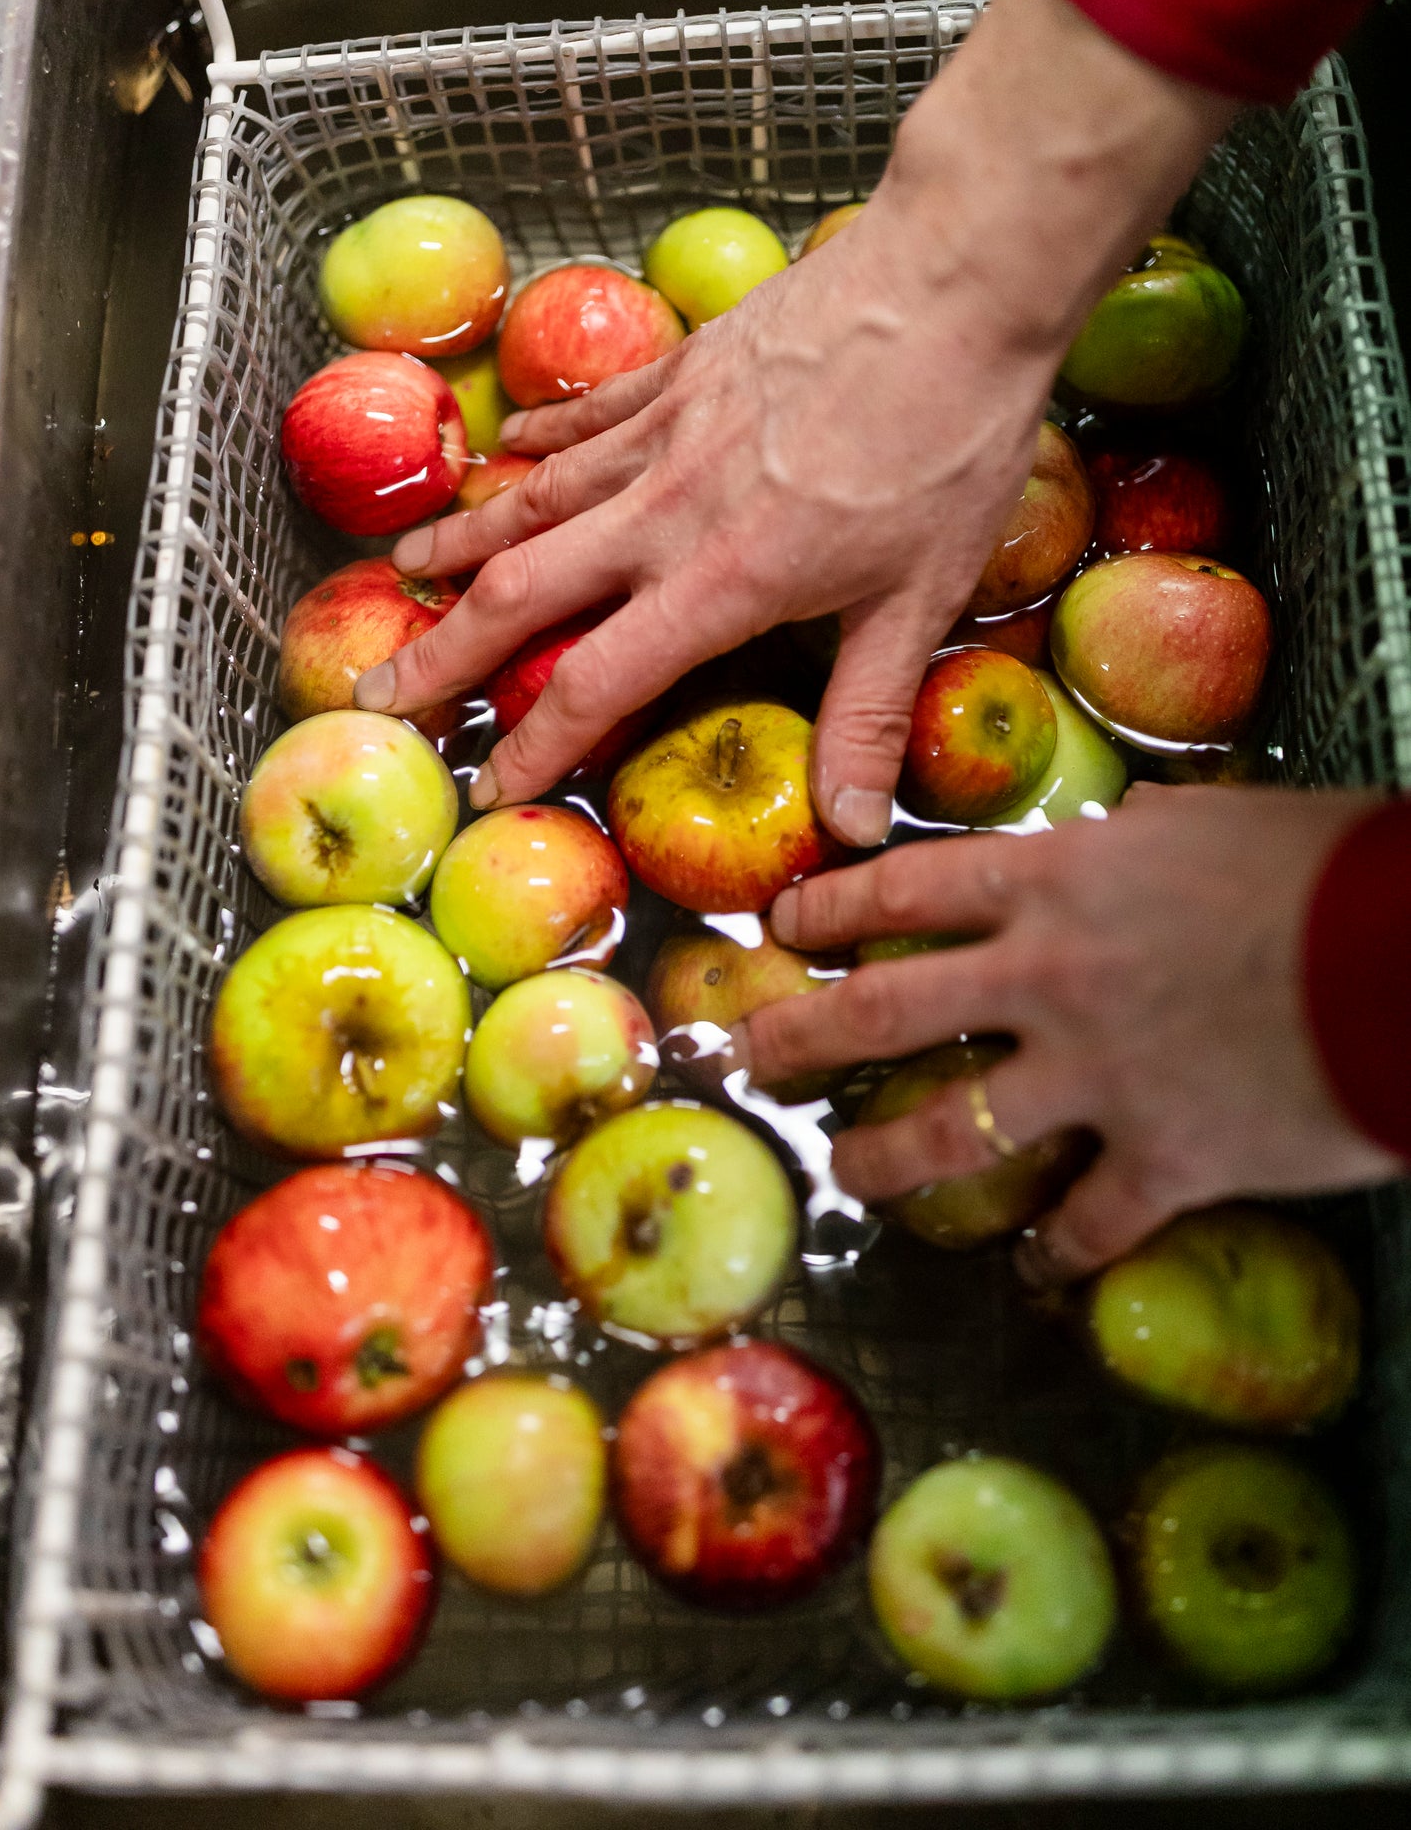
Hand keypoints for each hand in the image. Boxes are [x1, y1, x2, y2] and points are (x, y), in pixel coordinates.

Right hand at [356, 0, 1236, 841]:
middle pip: (525, 590)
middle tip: (383, 691)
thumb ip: (869, 713)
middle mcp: (666, 511)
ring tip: (403, 575)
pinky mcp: (680, 369)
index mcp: (722, 580)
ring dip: (464, 542)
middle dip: (446, 649)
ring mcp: (663, 432)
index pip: (598, 682)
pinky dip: (538, 438)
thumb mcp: (920, 598)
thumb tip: (853, 828)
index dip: (536, 745)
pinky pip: (586, 413)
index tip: (488, 786)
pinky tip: (504, 450)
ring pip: (534, 497)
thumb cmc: (947, 447)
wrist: (952, 287)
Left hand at [738, 785, 1398, 1280]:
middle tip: (750, 1056)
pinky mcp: (1160, 1159)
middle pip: (882, 1011)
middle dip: (799, 1036)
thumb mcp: (1213, 822)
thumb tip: (1120, 831)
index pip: (904, 889)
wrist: (1407, 959)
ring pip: (947, 1130)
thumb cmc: (1325, 868)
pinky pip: (1082, 1224)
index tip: (781, 927)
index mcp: (1055, 880)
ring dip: (880, 1157)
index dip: (829, 909)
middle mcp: (1047, 977)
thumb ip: (1139, 837)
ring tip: (844, 1173)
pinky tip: (1033, 1273)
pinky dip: (1053, 1255)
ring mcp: (1094, 1074)